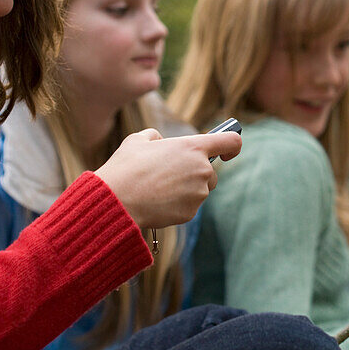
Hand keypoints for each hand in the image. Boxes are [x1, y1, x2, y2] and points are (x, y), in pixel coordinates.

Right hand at [94, 128, 241, 228]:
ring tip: (157, 188)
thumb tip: (161, 142)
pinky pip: (189, 206)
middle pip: (211, 172)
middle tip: (169, 175)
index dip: (232, 146)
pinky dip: (177, 205)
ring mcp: (198, 193)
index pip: (230, 141)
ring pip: (199, 190)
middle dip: (195, 173)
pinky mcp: (191, 212)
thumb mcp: (138, 140)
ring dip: (185, 189)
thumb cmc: (126, 168)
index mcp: (193, 147)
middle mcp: (202, 169)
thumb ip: (156, 137)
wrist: (116, 200)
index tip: (227, 153)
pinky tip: (157, 202)